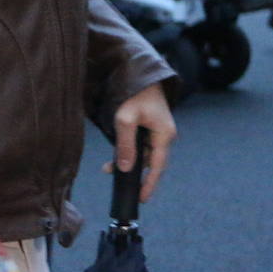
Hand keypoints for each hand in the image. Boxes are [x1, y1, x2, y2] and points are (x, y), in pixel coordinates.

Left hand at [109, 83, 175, 202]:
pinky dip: (128, 150)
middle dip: (132, 171)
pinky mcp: (150, 127)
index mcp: (164, 134)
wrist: (140, 73)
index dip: (150, 183)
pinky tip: (114, 155)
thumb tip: (123, 168)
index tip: (142, 198)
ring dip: (127, 160)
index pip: (157, 166)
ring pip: (143, 153)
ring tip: (108, 167)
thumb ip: (125, 145)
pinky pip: (140, 145)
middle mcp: (164, 135)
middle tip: (114, 179)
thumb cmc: (134, 93)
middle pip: (149, 161)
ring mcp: (158, 131)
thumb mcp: (125, 119)